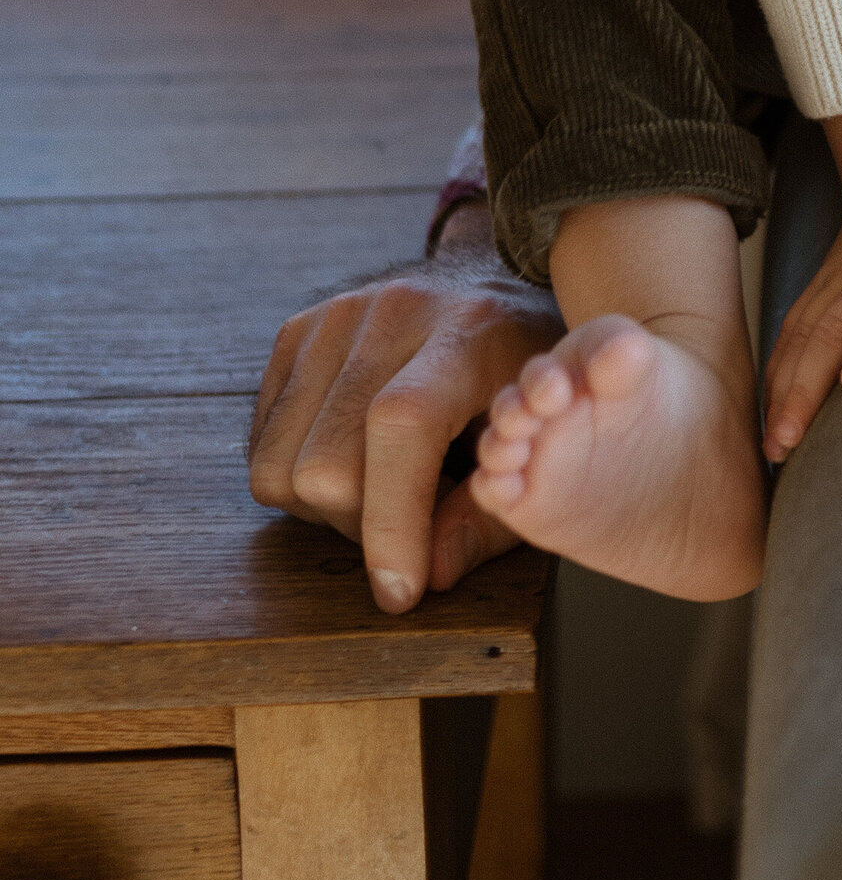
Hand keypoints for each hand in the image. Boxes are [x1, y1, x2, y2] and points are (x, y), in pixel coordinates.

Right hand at [247, 202, 561, 613]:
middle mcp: (391, 313)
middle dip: (363, 527)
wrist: (492, 287)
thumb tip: (428, 577)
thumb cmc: (524, 378)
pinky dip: (298, 482)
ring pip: (279, 465)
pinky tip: (355, 464)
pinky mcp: (294, 332)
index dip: (393, 521)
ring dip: (324, 511)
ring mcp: (333, 317)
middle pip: (326, 464)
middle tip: (412, 524)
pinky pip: (261, 447)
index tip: (401, 592)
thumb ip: (493, 513)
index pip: (401, 426)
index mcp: (467, 332)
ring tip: (384, 490)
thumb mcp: (543, 438)